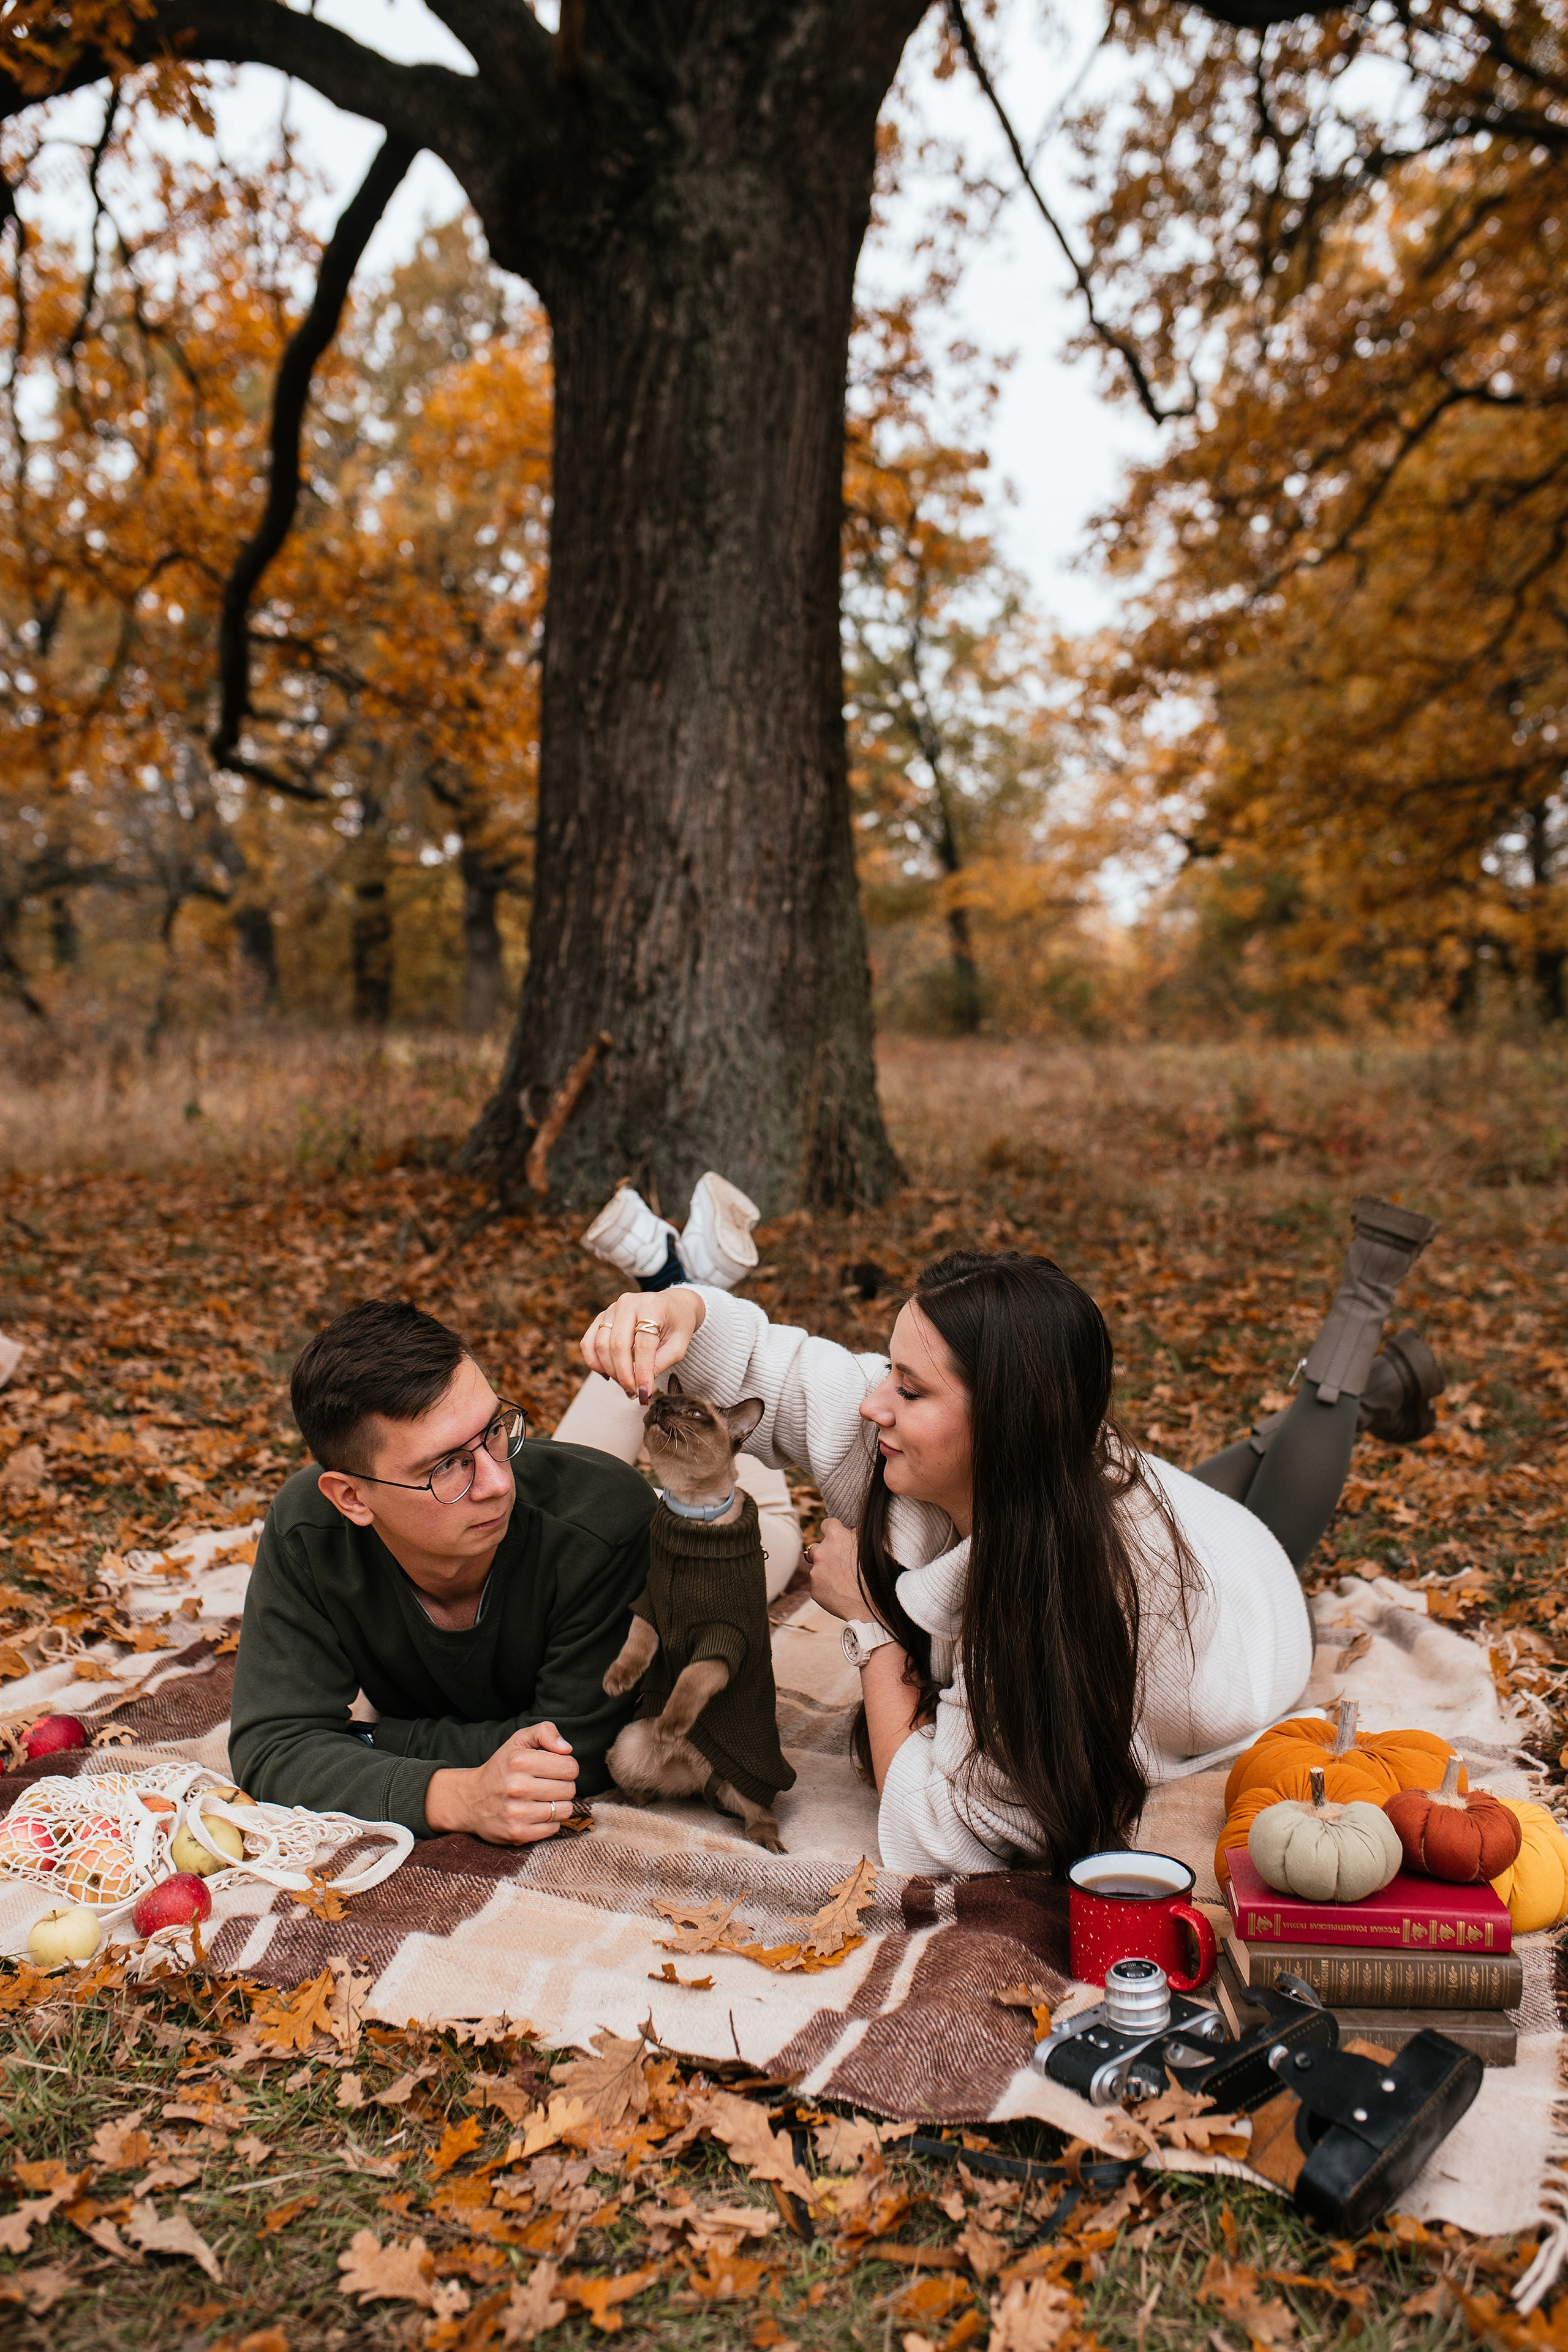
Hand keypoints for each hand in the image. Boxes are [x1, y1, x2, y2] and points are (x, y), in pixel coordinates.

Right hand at [424, 1721, 578, 1843]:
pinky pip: (553, 1828)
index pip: (570, 1767)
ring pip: (564, 1810)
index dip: (567, 1767)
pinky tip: (536, 1814)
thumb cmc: (501, 1768)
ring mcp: (516, 1813)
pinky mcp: (517, 1833)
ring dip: (558, 1805)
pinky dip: (549, 1822)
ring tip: (543, 1799)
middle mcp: (517, 1787)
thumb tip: (567, 1748)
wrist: (471, 1800)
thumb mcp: (518, 1740)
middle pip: (569, 1789)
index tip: (555, 1769)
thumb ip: (545, 1732)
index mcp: (519, 1761)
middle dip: (563, 1786)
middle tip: (548, 1785)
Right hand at [581, 1287, 705, 1403]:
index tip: (645, 1393)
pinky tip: (607, 1374)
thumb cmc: (677, 1325)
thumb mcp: (678, 1345)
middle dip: (624, 1375)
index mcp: (652, 1307)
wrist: (673, 1304)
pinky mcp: (602, 1316)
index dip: (642, 1372)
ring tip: (625, 1384)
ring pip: (601, 1345)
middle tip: (633, 1393)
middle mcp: (629, 1303)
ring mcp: (612, 1308)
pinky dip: (594, 1361)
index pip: (643, 1344)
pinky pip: (588, 1342)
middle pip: (618, 1345)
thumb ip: (660, 1364)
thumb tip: (641, 1388)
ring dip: (610, 1371)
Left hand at [807, 1517, 871, 1622]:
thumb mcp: (871, 1549)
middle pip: (817, 1546)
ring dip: (825, 1570)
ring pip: (817, 1566)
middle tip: (840, 1563)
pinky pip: (817, 1584)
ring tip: (843, 1581)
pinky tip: (840, 1592)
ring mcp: (815, 1571)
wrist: (871, 1607)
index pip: (827, 1524)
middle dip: (826, 1553)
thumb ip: (857, 1537)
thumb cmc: (876, 1575)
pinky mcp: (813, 1588)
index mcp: (836, 1537)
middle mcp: (822, 1551)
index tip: (838, 1537)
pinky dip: (825, 1586)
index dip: (834, 1531)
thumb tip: (851, 1531)